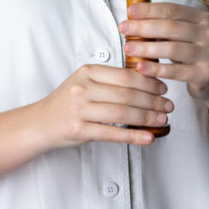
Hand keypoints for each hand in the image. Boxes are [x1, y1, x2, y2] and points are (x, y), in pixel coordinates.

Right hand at [38, 64, 172, 148]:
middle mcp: (83, 87)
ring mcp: (80, 109)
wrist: (40, 122)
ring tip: (162, 120)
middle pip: (126, 94)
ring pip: (122, 112)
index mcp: (87, 71)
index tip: (162, 88)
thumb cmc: (67, 101)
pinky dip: (133, 135)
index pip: (125, 75)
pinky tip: (148, 137)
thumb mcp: (85, 81)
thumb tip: (145, 81)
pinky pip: (112, 133)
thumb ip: (109, 79)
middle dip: (152, 101)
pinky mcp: (79, 130)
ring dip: (147, 117)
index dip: (148, 82)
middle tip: (168, 106)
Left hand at [119, 2, 208, 101]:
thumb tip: (134, 17)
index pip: (171, 9)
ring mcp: (208, 54)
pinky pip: (175, 71)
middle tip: (123, 28)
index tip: (129, 12)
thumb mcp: (186, 34)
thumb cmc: (194, 53)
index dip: (148, 10)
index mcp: (202, 18)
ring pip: (172, 48)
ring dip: (146, 48)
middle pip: (170, 27)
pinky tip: (140, 67)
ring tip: (128, 48)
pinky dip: (155, 69)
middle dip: (143, 27)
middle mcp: (208, 34)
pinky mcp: (204, 75)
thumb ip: (166, 25)